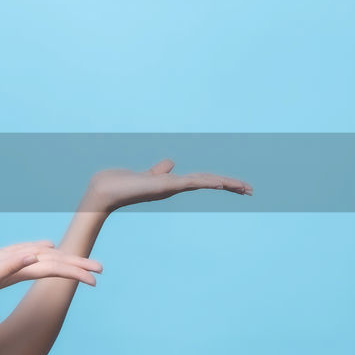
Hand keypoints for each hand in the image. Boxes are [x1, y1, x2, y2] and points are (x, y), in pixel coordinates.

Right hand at [0, 240, 102, 311]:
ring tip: (81, 259)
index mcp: (17, 273)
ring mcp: (6, 265)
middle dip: (77, 266)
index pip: (53, 269)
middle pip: (53, 264)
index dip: (74, 272)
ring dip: (62, 258)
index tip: (96, 279)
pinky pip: (23, 252)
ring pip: (40, 258)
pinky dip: (39, 249)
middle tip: (101, 270)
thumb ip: (7, 266)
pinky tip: (48, 247)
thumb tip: (35, 256)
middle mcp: (16, 269)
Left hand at [82, 158, 251, 212]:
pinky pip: (190, 182)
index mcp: (171, 184)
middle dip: (230, 186)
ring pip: (205, 182)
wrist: (102, 191)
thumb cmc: (119, 184)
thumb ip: (159, 170)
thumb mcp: (145, 175)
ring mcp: (170, 188)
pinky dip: (206, 182)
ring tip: (246, 188)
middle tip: (251, 191)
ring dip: (225, 184)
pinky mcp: (164, 186)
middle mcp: (174, 188)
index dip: (221, 182)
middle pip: (209, 183)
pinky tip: (221, 182)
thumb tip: (171, 163)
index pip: (203, 180)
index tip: (239, 186)